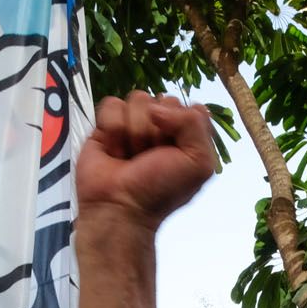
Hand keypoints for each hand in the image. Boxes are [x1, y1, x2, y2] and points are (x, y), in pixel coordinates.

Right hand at [77, 93, 216, 228]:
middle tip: (150, 158)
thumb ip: (195, 125)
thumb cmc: (161, 190)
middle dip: (157, 131)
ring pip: (137, 100)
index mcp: (187, 135)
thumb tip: (158, 107)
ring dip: (134, 133)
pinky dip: (113, 130)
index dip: (182, 125)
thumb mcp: (199, 163)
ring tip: (131, 156)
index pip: (191, 107)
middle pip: (163, 99)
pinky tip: (114, 151)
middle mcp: (163, 126)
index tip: (175, 150)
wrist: (120, 207)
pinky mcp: (107, 123)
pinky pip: (112, 104)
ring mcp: (134, 123)